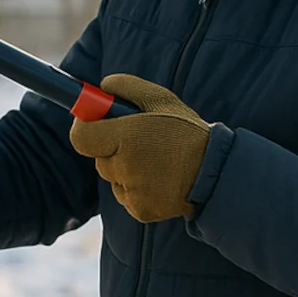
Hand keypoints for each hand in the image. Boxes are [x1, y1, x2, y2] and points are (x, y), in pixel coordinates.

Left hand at [70, 74, 210, 221]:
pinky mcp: (139, 210)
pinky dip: (136, 188)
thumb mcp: (162, 99)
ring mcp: (132, 192)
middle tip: (137, 140)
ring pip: (112, 177)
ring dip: (124, 168)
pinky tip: (159, 179)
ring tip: (155, 160)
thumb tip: (101, 86)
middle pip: (98, 157)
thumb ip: (127, 86)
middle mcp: (125, 166)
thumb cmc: (186, 131)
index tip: (92, 122)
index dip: (84, 128)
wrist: (216, 173)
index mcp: (127, 136)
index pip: (81, 137)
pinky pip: (125, 195)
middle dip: (110, 147)